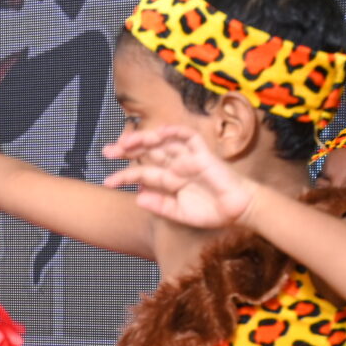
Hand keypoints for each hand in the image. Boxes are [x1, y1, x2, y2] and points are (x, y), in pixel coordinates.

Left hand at [103, 125, 253, 227]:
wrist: (239, 211)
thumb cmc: (212, 212)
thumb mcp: (180, 213)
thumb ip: (160, 206)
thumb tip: (138, 198)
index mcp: (169, 180)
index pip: (143, 173)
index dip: (124, 176)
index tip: (107, 182)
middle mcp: (176, 166)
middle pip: (149, 152)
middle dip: (128, 149)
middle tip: (107, 151)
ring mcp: (189, 157)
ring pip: (164, 142)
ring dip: (145, 138)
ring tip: (126, 141)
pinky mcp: (203, 153)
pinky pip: (189, 137)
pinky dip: (175, 132)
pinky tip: (160, 132)